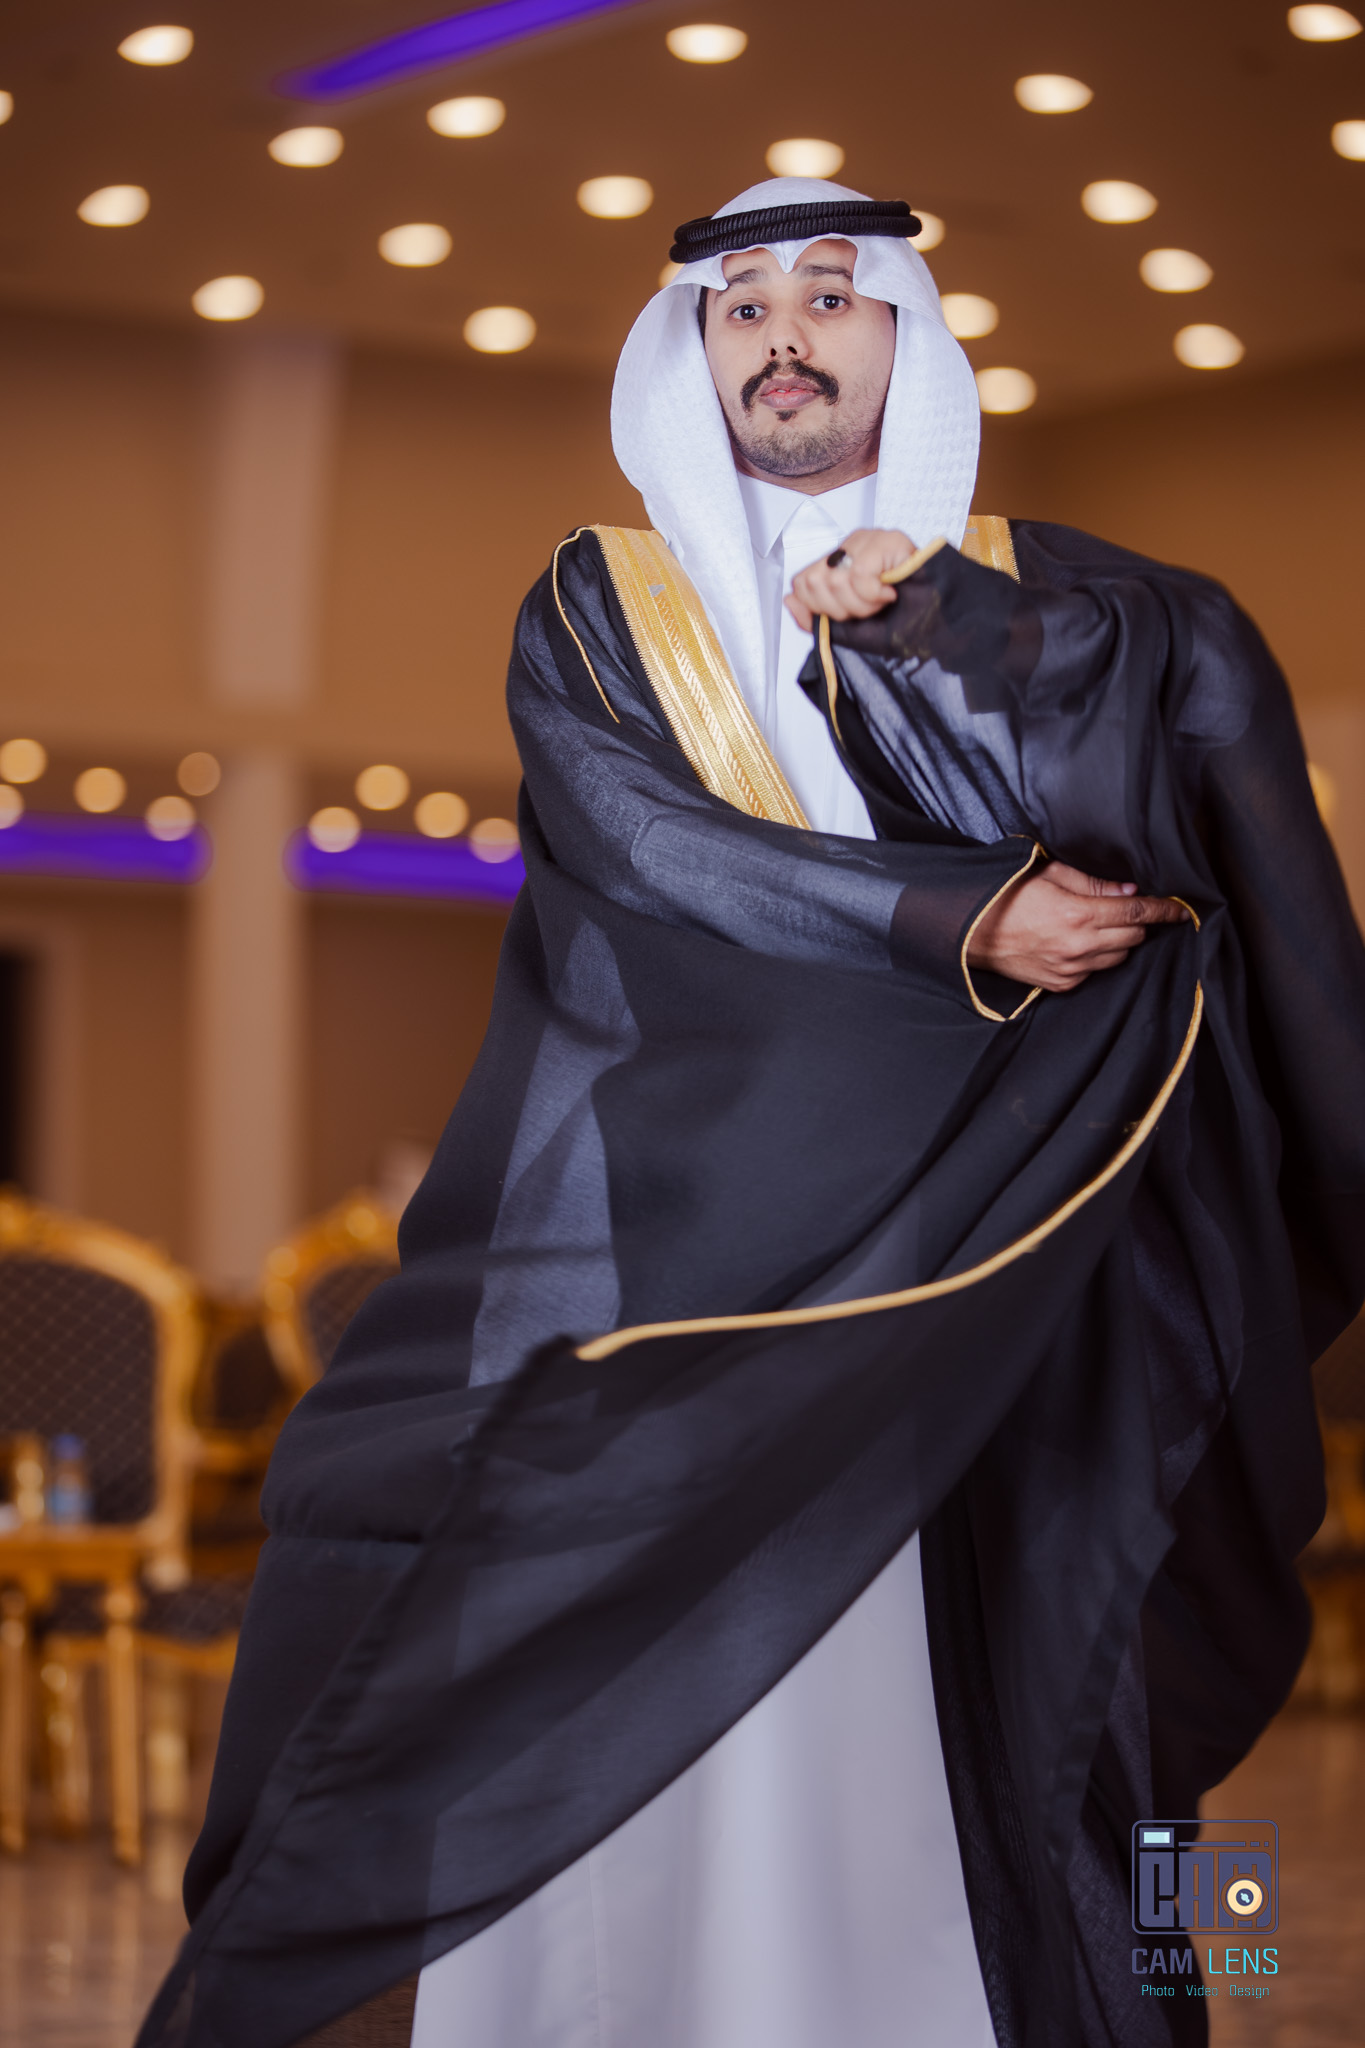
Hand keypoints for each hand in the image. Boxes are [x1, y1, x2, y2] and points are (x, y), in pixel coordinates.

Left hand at [785, 528, 915, 631]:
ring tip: (881, 601)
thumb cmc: (900, 618)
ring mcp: (869, 539)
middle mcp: (850, 546)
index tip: (848, 615)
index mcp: (838, 562)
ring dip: (861, 604)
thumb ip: (816, 616)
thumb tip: (789, 601)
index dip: (820, 609)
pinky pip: (859, 574)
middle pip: (815, 582)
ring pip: (836, 579)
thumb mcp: (849, 625)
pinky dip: (874, 594)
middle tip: (868, 609)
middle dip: (842, 609)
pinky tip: (890, 594)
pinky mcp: (888, 540)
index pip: (802, 582)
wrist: (938, 619)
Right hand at [968, 862, 1188, 991]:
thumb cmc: (1007, 896)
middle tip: (1124, 911)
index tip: (1182, 910)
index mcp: (1079, 914)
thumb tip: (1128, 891)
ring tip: (1097, 927)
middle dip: (1136, 924)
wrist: (972, 931)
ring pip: (1118, 958)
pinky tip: (1078, 944)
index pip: (1136, 914)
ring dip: (1118, 942)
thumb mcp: (1051, 874)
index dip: (1164, 911)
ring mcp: (1071, 969)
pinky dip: (1096, 958)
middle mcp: (1079, 946)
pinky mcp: (1061, 984)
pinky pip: (1095, 972)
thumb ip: (1094, 884)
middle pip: (1133, 938)